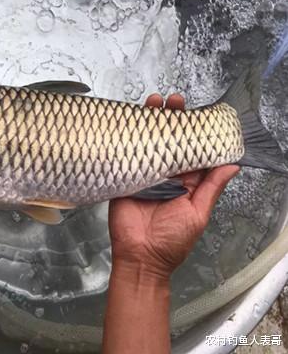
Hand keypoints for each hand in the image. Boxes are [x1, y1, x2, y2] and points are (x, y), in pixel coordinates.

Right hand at [108, 94, 239, 277]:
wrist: (141, 257)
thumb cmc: (172, 241)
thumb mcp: (197, 214)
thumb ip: (211, 188)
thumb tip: (232, 166)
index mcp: (186, 182)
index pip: (192, 151)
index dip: (194, 131)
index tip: (197, 113)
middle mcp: (166, 174)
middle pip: (169, 142)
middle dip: (171, 120)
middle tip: (174, 102)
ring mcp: (144, 175)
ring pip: (148, 144)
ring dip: (150, 124)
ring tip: (154, 103)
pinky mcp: (125, 178)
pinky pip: (127, 157)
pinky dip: (127, 140)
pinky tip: (130, 124)